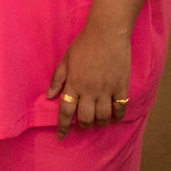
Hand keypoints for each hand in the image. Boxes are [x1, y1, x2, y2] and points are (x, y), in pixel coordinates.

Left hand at [47, 22, 130, 138]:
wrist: (107, 34)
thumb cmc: (84, 44)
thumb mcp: (66, 59)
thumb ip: (57, 79)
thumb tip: (49, 96)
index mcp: (73, 84)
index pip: (66, 111)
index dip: (63, 126)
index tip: (61, 136)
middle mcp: (89, 91)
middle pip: (86, 118)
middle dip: (83, 125)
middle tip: (83, 124)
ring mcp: (106, 90)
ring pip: (103, 117)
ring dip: (99, 123)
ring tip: (98, 121)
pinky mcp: (121, 87)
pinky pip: (120, 108)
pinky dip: (117, 116)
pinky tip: (114, 118)